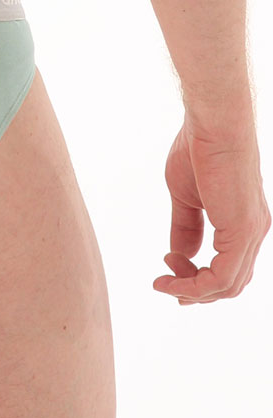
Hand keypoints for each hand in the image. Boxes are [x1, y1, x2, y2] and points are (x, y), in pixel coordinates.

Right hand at [153, 117, 270, 303]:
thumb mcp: (186, 197)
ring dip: (191, 290)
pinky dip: (194, 284)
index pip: (229, 267)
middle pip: (231, 284)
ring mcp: (251, 233)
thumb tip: (180, 255)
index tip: (167, 263)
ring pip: (228, 286)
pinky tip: (171, 275)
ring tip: (164, 283)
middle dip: (195, 291)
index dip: (198, 277)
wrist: (213, 126)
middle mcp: (254, 232)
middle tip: (165, 286)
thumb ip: (185, 228)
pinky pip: (221, 276)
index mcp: (243, 223)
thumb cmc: (198, 150)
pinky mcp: (242, 232)